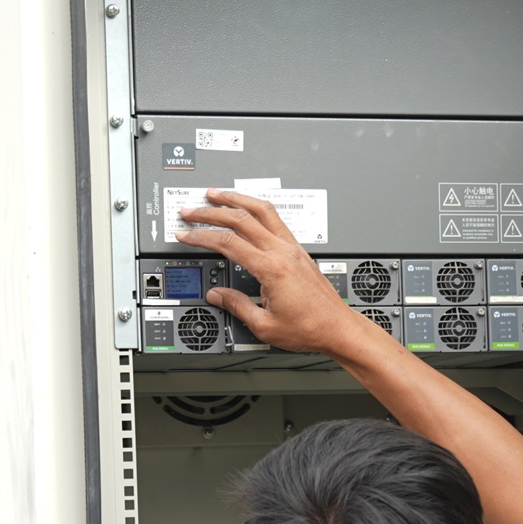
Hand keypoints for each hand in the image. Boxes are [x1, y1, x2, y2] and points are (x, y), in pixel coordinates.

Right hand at [176, 190, 378, 356]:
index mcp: (272, 268)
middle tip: (190, 210)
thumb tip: (217, 295)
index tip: (185, 234)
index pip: (228, 243)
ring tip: (217, 195)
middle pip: (241, 218)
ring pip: (262, 210)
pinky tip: (247, 208)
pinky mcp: (299, 250)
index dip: (201, 236)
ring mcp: (293, 248)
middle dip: (211, 212)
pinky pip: (275, 219)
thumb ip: (237, 306)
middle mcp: (283, 252)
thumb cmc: (310, 328)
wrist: (337, 328)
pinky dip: (256, 208)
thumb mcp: (265, 325)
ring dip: (236, 199)